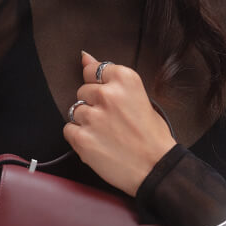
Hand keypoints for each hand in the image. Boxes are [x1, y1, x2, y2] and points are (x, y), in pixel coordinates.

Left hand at [62, 50, 176, 196]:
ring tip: (106, 134)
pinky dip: (79, 137)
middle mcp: (107, 94)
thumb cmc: (152, 136)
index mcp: (125, 79)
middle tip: (112, 121)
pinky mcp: (82, 138)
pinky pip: (68, 130)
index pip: (93, 70)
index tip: (108, 98)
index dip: (99, 86)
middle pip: (83, 91)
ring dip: (85, 122)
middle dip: (93, 105)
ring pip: (74, 110)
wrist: (157, 168)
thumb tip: (84, 56)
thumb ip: (110, 78)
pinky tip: (97, 143)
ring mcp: (93, 117)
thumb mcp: (139, 97)